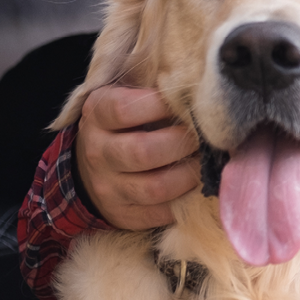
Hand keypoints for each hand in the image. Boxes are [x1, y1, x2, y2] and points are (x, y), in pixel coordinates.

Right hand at [76, 84, 200, 230]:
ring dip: (189, 176)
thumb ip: (151, 88)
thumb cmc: (125, 122)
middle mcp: (98, 153)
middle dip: (182, 144)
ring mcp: (108, 188)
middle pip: (142, 152)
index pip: (124, 109)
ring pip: (154, 188)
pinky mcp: (123, 214)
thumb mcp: (125, 96)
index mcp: (97, 115)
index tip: (187, 101)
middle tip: (205, 136)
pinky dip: (184, 201)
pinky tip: (197, 186)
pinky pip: (159, 214)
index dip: (160, 105)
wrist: (93, 166)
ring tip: (205, 162)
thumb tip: (192, 86)